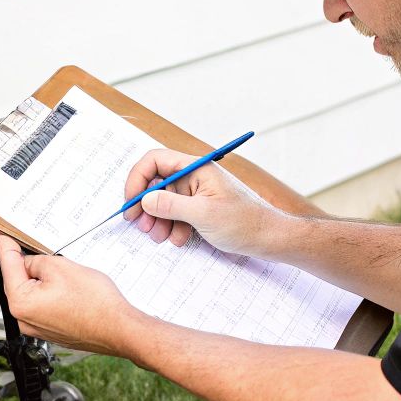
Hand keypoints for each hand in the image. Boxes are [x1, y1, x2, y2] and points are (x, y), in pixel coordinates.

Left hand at [0, 233, 147, 357]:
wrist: (118, 328)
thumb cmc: (95, 304)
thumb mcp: (60, 267)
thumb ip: (36, 260)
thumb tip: (27, 261)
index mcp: (21, 303)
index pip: (7, 264)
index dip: (7, 244)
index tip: (3, 234)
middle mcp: (24, 320)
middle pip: (19, 281)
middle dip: (29, 264)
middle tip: (43, 250)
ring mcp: (38, 328)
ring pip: (33, 293)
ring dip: (43, 280)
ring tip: (65, 275)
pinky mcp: (52, 330)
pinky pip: (44, 305)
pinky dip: (52, 294)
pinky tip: (69, 289)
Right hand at [122, 148, 287, 256]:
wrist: (269, 239)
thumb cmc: (244, 222)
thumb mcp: (203, 215)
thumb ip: (171, 206)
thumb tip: (144, 200)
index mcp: (196, 168)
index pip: (156, 160)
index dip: (138, 179)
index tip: (131, 202)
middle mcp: (194, 176)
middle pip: (156, 183)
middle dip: (146, 206)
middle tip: (141, 226)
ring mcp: (197, 193)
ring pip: (164, 202)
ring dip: (158, 220)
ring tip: (160, 237)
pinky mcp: (200, 209)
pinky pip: (177, 214)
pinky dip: (173, 227)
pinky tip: (179, 239)